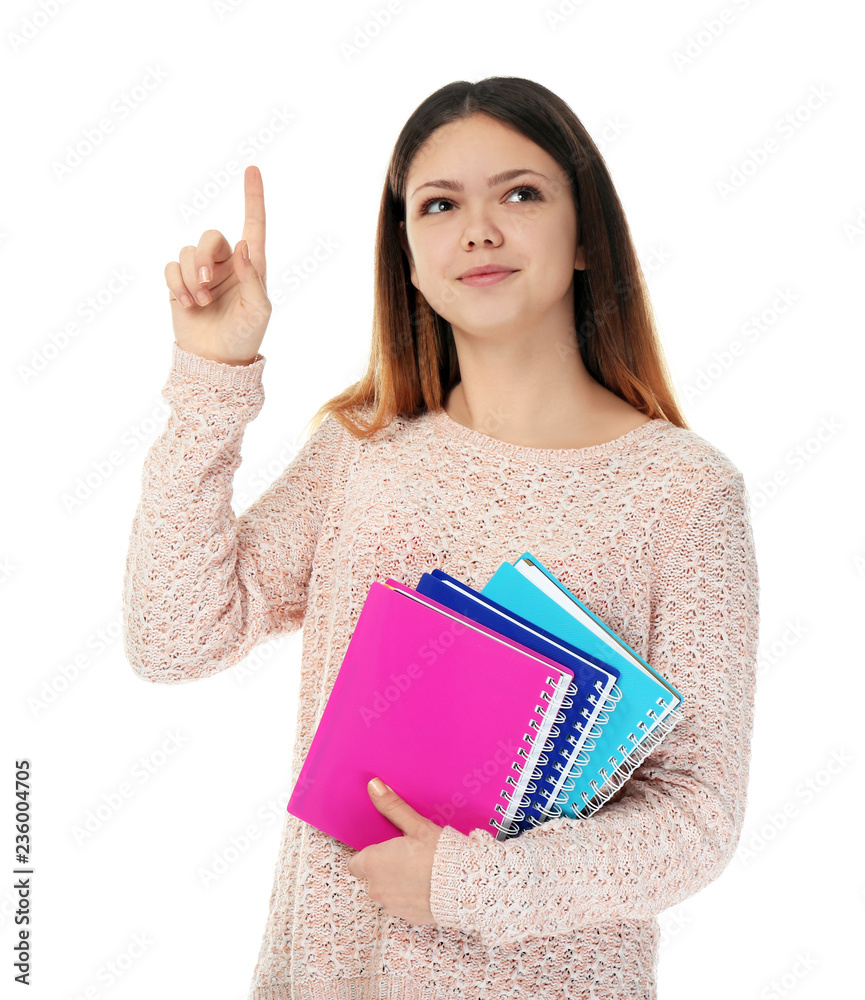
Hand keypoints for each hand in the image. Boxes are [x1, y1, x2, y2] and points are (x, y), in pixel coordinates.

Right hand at [164, 164, 270, 364]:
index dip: (253, 198)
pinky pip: (170, 267)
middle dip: (203, 259)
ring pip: (186, 253)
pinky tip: (187, 305)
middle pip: (209, 237)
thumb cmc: (244, 337)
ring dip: (190, 279)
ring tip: (200, 303)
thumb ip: (253, 278)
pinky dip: (177, 285)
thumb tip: (243, 245)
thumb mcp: (258, 311)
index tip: (252, 169)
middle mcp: (225, 264)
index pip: (253, 226)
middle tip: (206, 287)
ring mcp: (200, 273)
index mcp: (250, 266)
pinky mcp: (179, 283)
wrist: (216, 361)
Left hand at [347, 778, 443, 926]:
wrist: (466, 886)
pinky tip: (427, 885)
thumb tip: (374, 786)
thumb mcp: (416, 825)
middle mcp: (376, 888)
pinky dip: (409, 896)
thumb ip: (392, 807)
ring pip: (386, 892)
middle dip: (384, 868)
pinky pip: (401, 904)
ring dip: (396, 883)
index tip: (385, 848)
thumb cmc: (439, 853)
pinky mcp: (407, 918)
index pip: (355, 863)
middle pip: (371, 877)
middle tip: (406, 854)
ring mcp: (391, 906)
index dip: (369, 855)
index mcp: (373, 864)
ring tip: (419, 869)